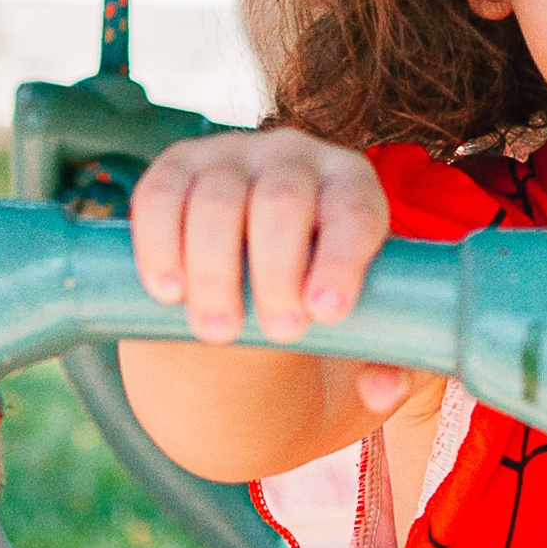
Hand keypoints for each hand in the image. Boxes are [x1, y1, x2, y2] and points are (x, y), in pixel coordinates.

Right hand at [130, 126, 412, 415]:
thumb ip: (387, 362)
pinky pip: (160, 194)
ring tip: (219, 331)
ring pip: (218, 200)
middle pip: (283, 201)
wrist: (249, 271)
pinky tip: (168, 292)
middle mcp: (294, 157)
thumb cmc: (317, 295)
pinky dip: (159, 243)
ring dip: (214, 270)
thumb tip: (378, 391)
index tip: (326, 312)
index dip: (342, 258)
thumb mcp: (362, 323)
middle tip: (280, 333)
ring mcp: (230, 156)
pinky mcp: (176, 167)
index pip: (355, 210)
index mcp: (351, 185)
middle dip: (277, 271)